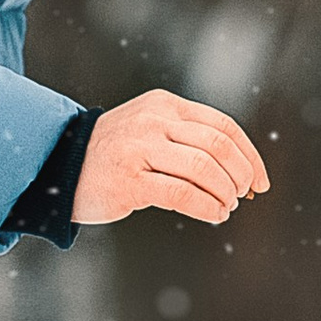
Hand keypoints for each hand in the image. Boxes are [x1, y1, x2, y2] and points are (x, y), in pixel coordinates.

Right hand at [73, 90, 269, 225]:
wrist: (59, 165)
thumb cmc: (113, 155)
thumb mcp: (150, 130)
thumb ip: (187, 138)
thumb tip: (238, 169)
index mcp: (165, 105)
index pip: (223, 126)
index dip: (250, 156)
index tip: (260, 182)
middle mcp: (154, 121)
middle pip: (218, 146)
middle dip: (241, 175)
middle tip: (243, 196)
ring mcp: (140, 149)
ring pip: (204, 169)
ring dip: (225, 193)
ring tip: (226, 207)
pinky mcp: (130, 179)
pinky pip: (182, 194)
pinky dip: (207, 207)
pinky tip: (214, 215)